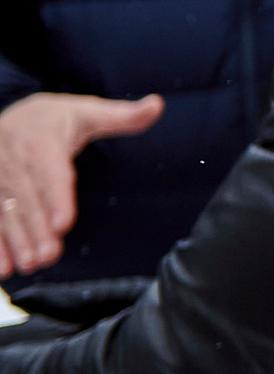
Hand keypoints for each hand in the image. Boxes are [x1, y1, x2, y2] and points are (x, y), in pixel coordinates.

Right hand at [0, 92, 164, 276]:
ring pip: (5, 212)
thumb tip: (157, 105)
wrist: (12, 117)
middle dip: (37, 229)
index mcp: (42, 142)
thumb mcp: (86, 111)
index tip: (62, 224)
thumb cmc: (53, 119)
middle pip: (27, 199)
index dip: (55, 198)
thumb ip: (122, 116)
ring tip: (30, 264)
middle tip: (48, 256)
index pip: (50, 173)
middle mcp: (15, 161)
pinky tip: (3, 268)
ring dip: (16, 241)